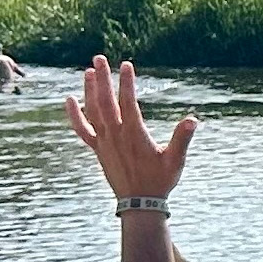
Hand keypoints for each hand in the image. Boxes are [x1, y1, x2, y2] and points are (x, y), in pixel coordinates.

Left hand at [65, 56, 193, 201]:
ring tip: (89, 72)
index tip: (126, 65)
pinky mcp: (98, 149)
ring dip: (90, 90)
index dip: (126, 82)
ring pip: (92, 111)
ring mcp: (104, 142)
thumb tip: (192, 120)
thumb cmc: (160, 181)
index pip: (128, 102)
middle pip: (106, 101)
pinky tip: (70, 100)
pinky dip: (74, 114)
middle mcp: (115, 135)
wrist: (139, 203)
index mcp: (134, 134)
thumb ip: (182, 139)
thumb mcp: (176, 160)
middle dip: (103, 79)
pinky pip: (82, 129)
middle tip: (99, 58)